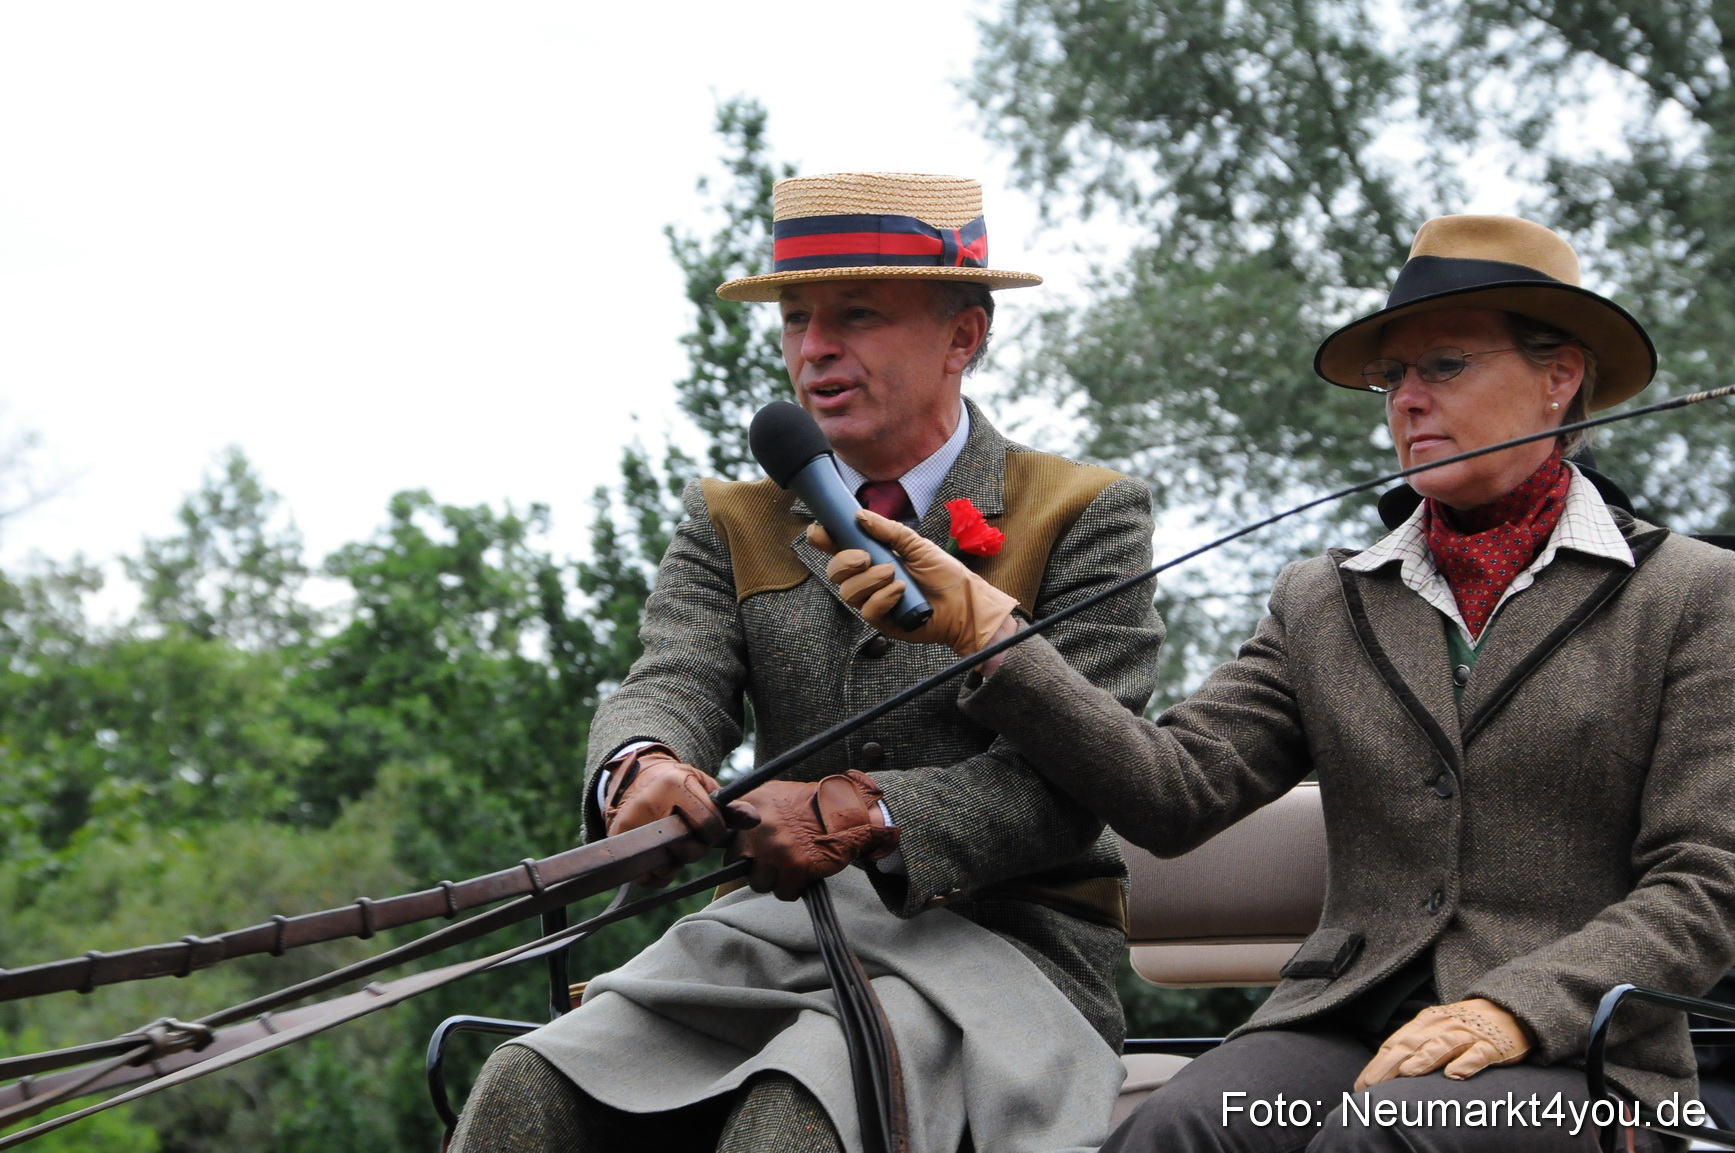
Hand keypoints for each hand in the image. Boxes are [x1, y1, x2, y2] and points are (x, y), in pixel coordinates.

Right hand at [602, 745, 740, 886]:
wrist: (638, 780)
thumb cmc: (680, 786)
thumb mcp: (705, 788)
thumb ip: (730, 807)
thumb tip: (754, 820)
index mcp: (675, 785)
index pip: (708, 824)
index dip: (717, 832)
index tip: (712, 828)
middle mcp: (649, 804)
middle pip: (688, 849)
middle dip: (697, 849)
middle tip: (692, 837)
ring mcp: (630, 824)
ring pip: (666, 865)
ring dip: (677, 862)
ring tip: (675, 844)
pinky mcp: (617, 841)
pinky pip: (646, 877)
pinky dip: (659, 874)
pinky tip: (663, 857)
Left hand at [725, 771, 900, 900]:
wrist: (846, 811)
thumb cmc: (810, 804)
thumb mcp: (773, 795)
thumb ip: (748, 811)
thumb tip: (726, 829)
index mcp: (750, 806)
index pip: (724, 839)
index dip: (737, 849)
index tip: (745, 853)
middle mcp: (758, 827)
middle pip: (738, 865)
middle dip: (755, 866)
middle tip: (775, 859)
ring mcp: (776, 848)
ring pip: (759, 882)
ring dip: (774, 879)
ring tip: (790, 865)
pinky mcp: (795, 866)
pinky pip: (783, 892)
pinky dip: (794, 887)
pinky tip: (804, 872)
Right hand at [808, 510, 1017, 656]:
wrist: (964, 603)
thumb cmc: (943, 573)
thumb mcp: (917, 544)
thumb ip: (889, 531)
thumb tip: (859, 515)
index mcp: (873, 556)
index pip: (839, 547)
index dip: (825, 539)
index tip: (820, 532)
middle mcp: (868, 579)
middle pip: (835, 571)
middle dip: (846, 561)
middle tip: (867, 557)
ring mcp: (873, 600)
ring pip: (848, 592)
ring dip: (870, 580)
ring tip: (895, 575)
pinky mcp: (881, 621)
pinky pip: (866, 610)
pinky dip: (883, 598)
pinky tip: (901, 592)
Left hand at [1354, 998, 1532, 1088]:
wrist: (1508, 1009)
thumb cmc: (1464, 1026)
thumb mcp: (1435, 1029)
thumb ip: (1413, 1046)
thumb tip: (1383, 1072)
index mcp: (1425, 1023)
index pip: (1396, 1044)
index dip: (1378, 1063)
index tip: (1362, 1085)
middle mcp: (1443, 1026)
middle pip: (1412, 1044)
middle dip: (1390, 1065)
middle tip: (1373, 1085)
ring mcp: (1468, 1035)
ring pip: (1442, 1045)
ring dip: (1424, 1059)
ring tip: (1407, 1073)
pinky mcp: (1492, 1046)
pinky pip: (1479, 1054)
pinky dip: (1467, 1063)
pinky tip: (1455, 1075)